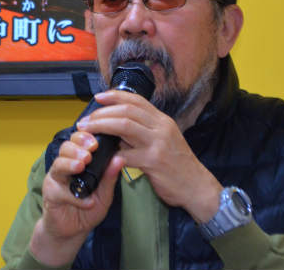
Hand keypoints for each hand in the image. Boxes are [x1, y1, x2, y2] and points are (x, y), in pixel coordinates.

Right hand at [29, 131, 123, 266]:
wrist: (73, 231)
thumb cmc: (88, 209)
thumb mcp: (104, 194)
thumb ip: (109, 177)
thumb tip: (120, 158)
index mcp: (78, 161)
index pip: (78, 141)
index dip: (84, 138)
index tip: (95, 142)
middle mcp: (65, 166)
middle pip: (65, 147)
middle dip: (77, 148)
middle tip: (88, 154)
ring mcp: (56, 179)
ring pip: (58, 164)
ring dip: (69, 164)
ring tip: (80, 166)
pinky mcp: (50, 194)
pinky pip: (59, 190)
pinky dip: (73, 196)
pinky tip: (87, 202)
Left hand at [77, 89, 222, 222]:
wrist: (197, 187)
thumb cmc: (177, 164)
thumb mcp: (163, 140)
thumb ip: (143, 131)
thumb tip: (116, 126)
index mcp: (162, 120)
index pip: (136, 100)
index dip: (115, 96)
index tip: (98, 97)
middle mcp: (161, 127)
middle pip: (126, 110)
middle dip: (102, 112)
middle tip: (86, 120)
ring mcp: (158, 143)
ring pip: (124, 126)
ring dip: (101, 126)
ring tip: (87, 131)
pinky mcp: (153, 161)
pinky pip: (126, 154)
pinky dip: (112, 154)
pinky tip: (103, 157)